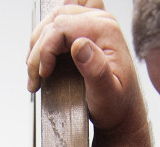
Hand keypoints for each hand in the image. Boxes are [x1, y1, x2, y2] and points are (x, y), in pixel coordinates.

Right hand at [27, 2, 143, 133]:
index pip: (62, 26)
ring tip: (36, 72)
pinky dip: (47, 38)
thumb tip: (80, 45)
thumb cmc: (117, 106)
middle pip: (56, 20)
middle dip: (38, 50)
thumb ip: (96, 69)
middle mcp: (100, 22)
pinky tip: (44, 56)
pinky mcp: (87, 32)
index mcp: (105, 30)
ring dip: (38, 45)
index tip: (44, 73)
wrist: (123, 113)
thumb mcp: (107, 93)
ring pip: (54, 20)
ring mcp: (93, 24)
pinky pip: (62, 22)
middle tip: (36, 77)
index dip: (46, 49)